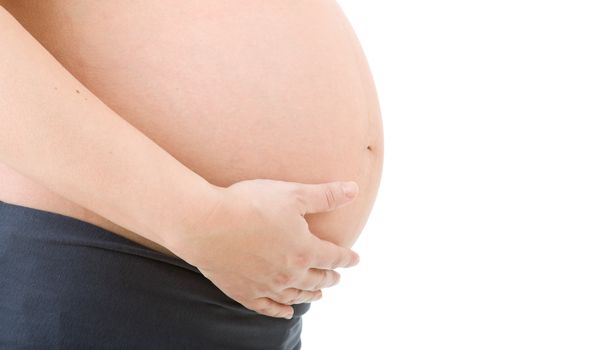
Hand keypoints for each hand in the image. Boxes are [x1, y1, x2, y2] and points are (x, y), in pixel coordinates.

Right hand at [164, 178, 359, 318]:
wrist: (205, 223)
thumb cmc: (248, 204)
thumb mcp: (292, 194)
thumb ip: (325, 195)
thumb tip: (353, 189)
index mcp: (304, 250)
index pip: (334, 257)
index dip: (347, 258)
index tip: (355, 259)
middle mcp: (290, 273)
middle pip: (318, 280)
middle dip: (331, 278)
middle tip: (337, 277)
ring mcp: (267, 286)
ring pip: (297, 295)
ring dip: (311, 294)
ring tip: (318, 294)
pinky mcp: (245, 293)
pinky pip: (269, 308)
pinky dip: (281, 311)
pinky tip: (287, 312)